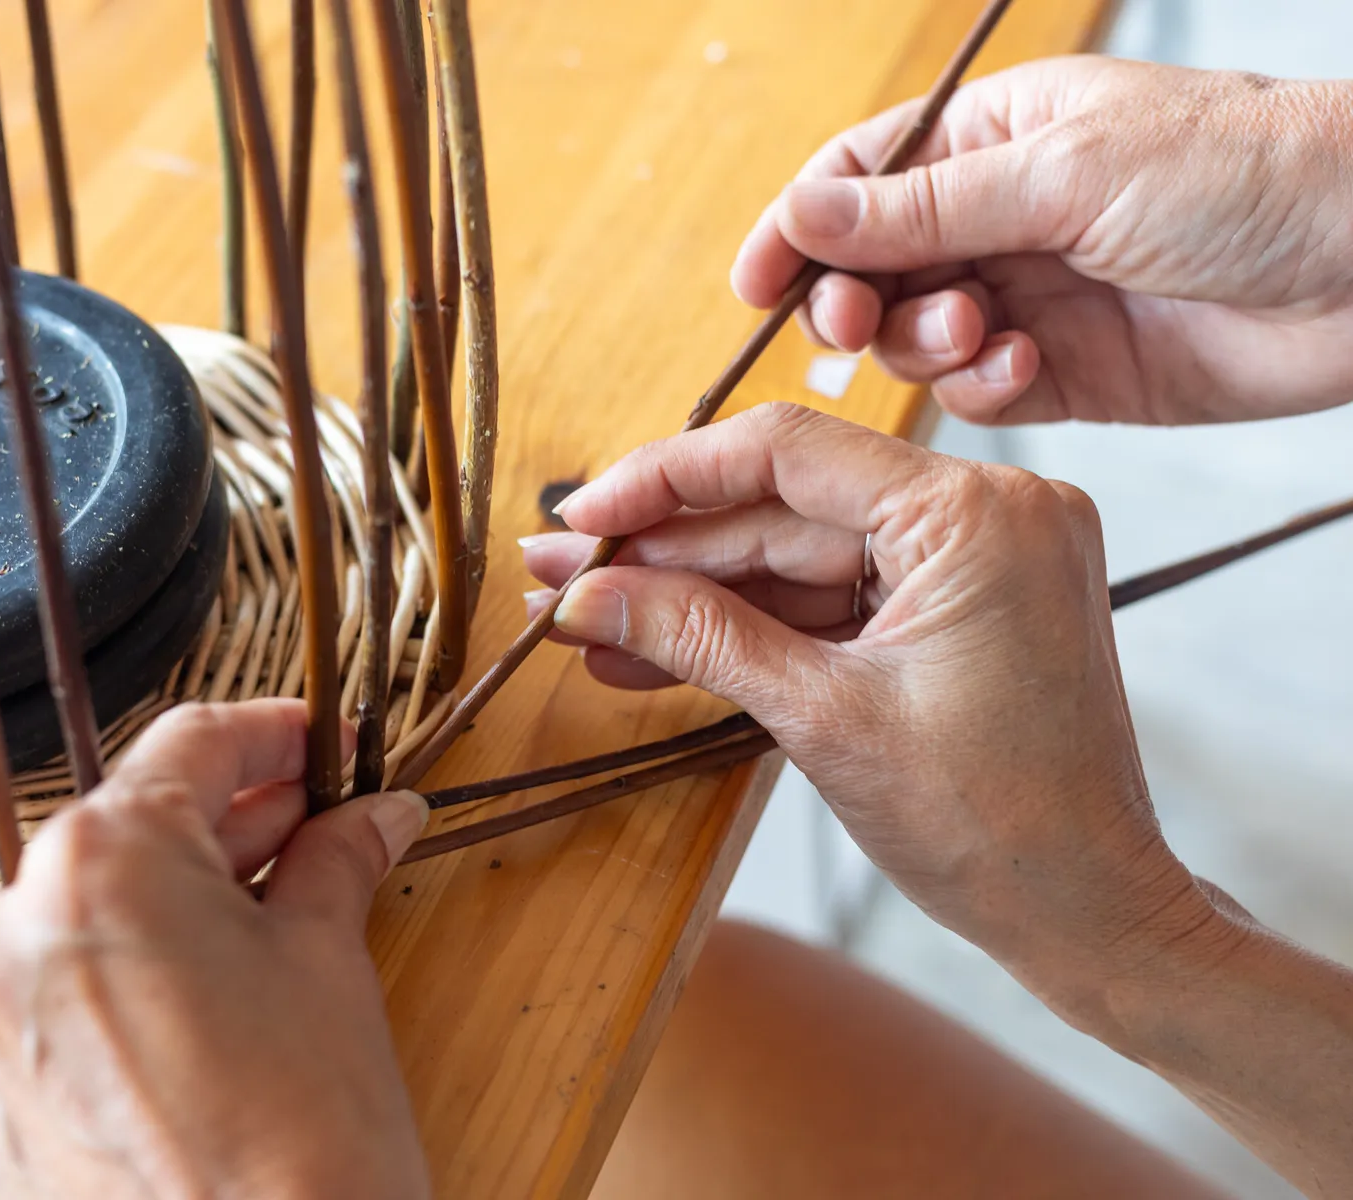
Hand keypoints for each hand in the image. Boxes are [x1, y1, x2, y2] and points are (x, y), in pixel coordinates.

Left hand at [0, 699, 431, 1199]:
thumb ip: (335, 860)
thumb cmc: (305, 1136)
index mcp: (104, 862)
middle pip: (126, 841)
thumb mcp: (330, 964)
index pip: (193, 747)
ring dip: (151, 926)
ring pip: (69, 935)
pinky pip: (28, 1027)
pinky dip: (95, 1017)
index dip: (270, 737)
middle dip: (221, 834)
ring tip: (242, 951)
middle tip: (306, 836)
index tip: (315, 750)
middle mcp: (5, 928)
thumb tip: (370, 813)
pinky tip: (174, 1040)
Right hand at [529, 403, 1230, 1012]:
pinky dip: (749, 626)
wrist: (1087, 913)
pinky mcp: (956, 601)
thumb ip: (698, 637)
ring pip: (796, 555)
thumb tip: (586, 596)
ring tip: (584, 621)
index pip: (786, 451)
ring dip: (691, 594)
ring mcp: (975, 554)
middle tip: (559, 574)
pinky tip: (650, 650)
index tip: (581, 518)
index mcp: (975, 514)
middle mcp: (987, 509)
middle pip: (783, 505)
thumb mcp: (822, 719)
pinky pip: (831, 596)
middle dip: (664, 550)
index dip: (664, 479)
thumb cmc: (993, 827)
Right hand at [734, 56, 1352, 424]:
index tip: (755, 286)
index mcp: (998, 136)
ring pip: (920, 336)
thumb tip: (802, 216)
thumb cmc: (1250, 172)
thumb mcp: (1067, 172)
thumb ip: (923, 208)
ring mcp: (1034, 294)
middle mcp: (1005, 214)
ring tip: (982, 337)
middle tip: (861, 325)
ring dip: (928, 346)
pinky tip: (1025, 371)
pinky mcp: (1068, 370)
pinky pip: (981, 392)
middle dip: (858, 299)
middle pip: (874, 266)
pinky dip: (984, 390)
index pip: (858, 179)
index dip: (796, 229)